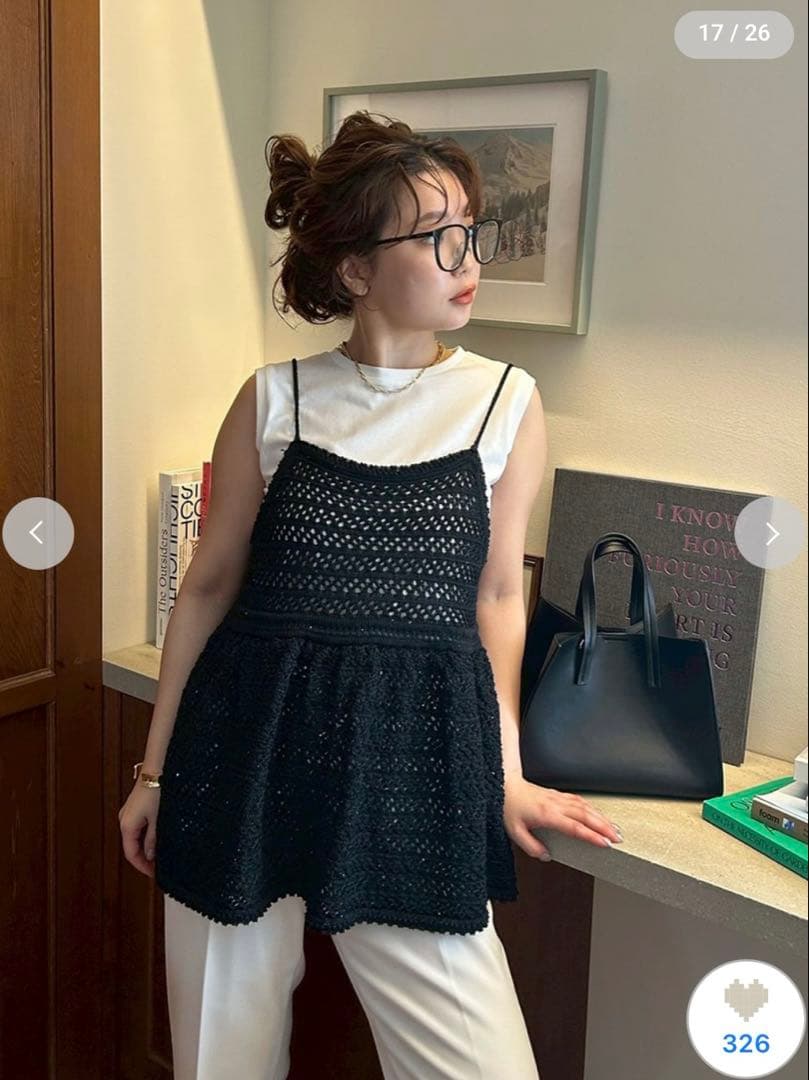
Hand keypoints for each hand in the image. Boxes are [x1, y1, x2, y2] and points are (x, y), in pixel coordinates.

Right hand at [119, 782, 160, 877]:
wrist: (158, 767)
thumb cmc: (158, 790)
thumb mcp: (159, 820)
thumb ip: (153, 840)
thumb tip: (150, 856)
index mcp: (127, 825)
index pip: (131, 854)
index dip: (142, 867)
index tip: (154, 874)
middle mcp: (124, 819)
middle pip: (133, 846)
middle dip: (145, 858)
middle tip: (160, 867)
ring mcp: (130, 812)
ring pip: (137, 836)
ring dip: (147, 846)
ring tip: (162, 853)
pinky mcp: (137, 805)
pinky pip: (140, 826)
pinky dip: (148, 835)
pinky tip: (159, 837)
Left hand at [503, 772, 622, 860]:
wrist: (505, 784)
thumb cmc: (508, 806)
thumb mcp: (514, 832)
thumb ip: (531, 846)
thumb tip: (546, 856)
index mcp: (546, 814)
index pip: (574, 827)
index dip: (591, 836)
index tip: (605, 843)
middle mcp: (556, 804)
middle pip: (586, 815)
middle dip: (605, 827)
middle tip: (618, 839)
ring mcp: (558, 798)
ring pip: (586, 807)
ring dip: (602, 817)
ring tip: (615, 829)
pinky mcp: (558, 794)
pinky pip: (579, 800)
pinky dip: (592, 808)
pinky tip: (599, 815)